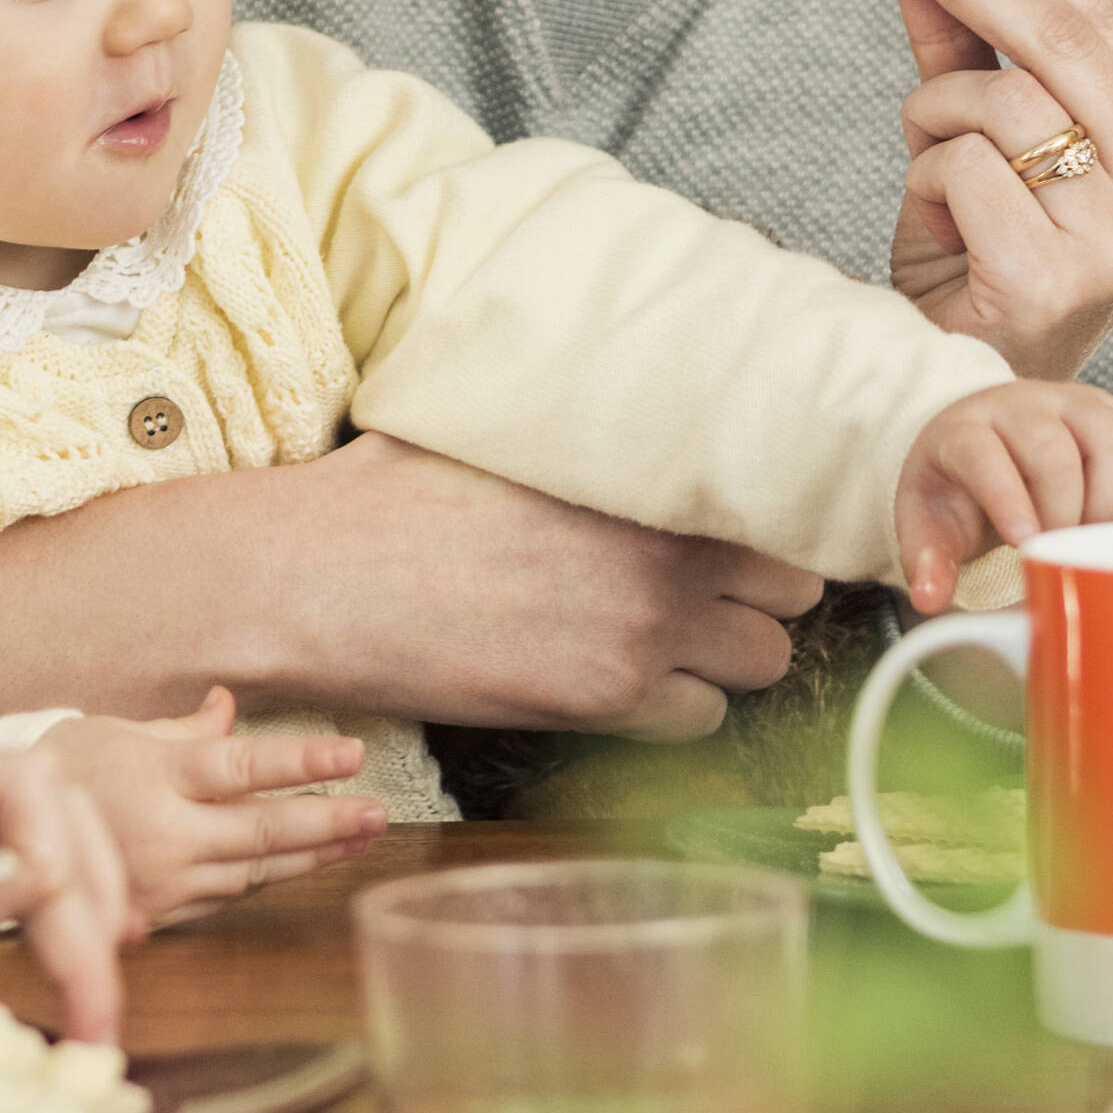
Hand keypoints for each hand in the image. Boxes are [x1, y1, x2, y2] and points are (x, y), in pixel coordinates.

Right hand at [0, 433, 823, 742]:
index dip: (765, 522)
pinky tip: (621, 679)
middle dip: (759, 592)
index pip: (780, 501)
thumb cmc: (392, 491)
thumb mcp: (501, 419)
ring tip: (665, 637)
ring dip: (727, 654)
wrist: (317, 578)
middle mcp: (666, 544)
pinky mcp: (605, 698)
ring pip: (766, 663)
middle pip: (796, 589)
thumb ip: (594, 419)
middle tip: (704, 588)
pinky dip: (676, 709)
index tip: (737, 531)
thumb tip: (633, 391)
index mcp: (646, 463)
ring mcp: (644, 627)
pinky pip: (703, 722)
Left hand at [0, 744, 141, 1112]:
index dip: (56, 857)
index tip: (41, 946)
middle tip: (95, 1013)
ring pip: (28, 831)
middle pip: (47, 808)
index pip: (12, 782)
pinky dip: (35, 905)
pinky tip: (51, 962)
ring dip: (75, 900)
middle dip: (90, 896)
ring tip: (90, 999)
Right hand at [44, 689, 386, 924]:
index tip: (352, 754)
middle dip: (328, 822)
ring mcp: (164, 879)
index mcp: (156, 775)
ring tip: (361, 839)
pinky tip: (305, 864)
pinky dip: (268, 877)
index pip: (242, 767)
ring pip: (255, 870)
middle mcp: (165, 832)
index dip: (301, 761)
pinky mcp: (160, 913)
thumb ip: (184, 729)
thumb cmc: (65, 768)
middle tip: (378, 814)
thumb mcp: (119, 732)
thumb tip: (229, 706)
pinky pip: (227, 896)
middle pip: (262, 829)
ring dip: (312, 855)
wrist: (0, 833)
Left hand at [862, 0, 1112, 385]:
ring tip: (930, 163)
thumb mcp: (981, 141)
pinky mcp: (1052, 277)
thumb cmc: (983, 267)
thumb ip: (963, 49)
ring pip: (1003, 99)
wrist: (969, 391)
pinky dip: (925, 181)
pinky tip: (939, 226)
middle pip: (1062, 35)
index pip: (1106, 13)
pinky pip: (964, 167)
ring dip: (933, 113)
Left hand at [894, 380, 1112, 610]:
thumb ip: (926, 558)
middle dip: (1065, 514)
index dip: (1008, 500)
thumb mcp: (926, 520)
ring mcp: (1076, 404)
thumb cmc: (958, 487)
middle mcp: (1024, 406)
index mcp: (966, 430)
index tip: (1025, 543)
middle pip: (1055, 452)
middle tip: (1060, 552)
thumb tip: (931, 596)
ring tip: (1094, 539)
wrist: (986, 440)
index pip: (984, 456)